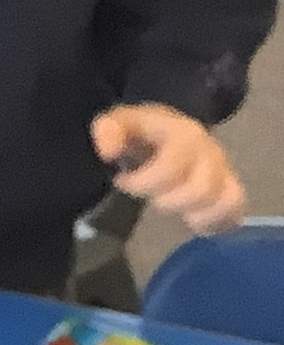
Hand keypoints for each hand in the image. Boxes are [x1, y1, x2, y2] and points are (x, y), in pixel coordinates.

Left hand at [94, 104, 246, 235]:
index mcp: (183, 133)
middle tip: (149, 196)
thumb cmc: (140, 132)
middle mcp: (210, 151)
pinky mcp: (231, 187)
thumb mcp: (118, 123)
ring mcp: (224, 170)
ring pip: (226, 201)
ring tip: (171, 207)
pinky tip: (192, 220)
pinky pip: (237, 210)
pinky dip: (216, 221)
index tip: (122, 181)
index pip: (171, 168)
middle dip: (167, 201)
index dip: (142, 183)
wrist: (163, 132)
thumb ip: (109, 130)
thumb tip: (107, 150)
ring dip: (194, 213)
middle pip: (201, 190)